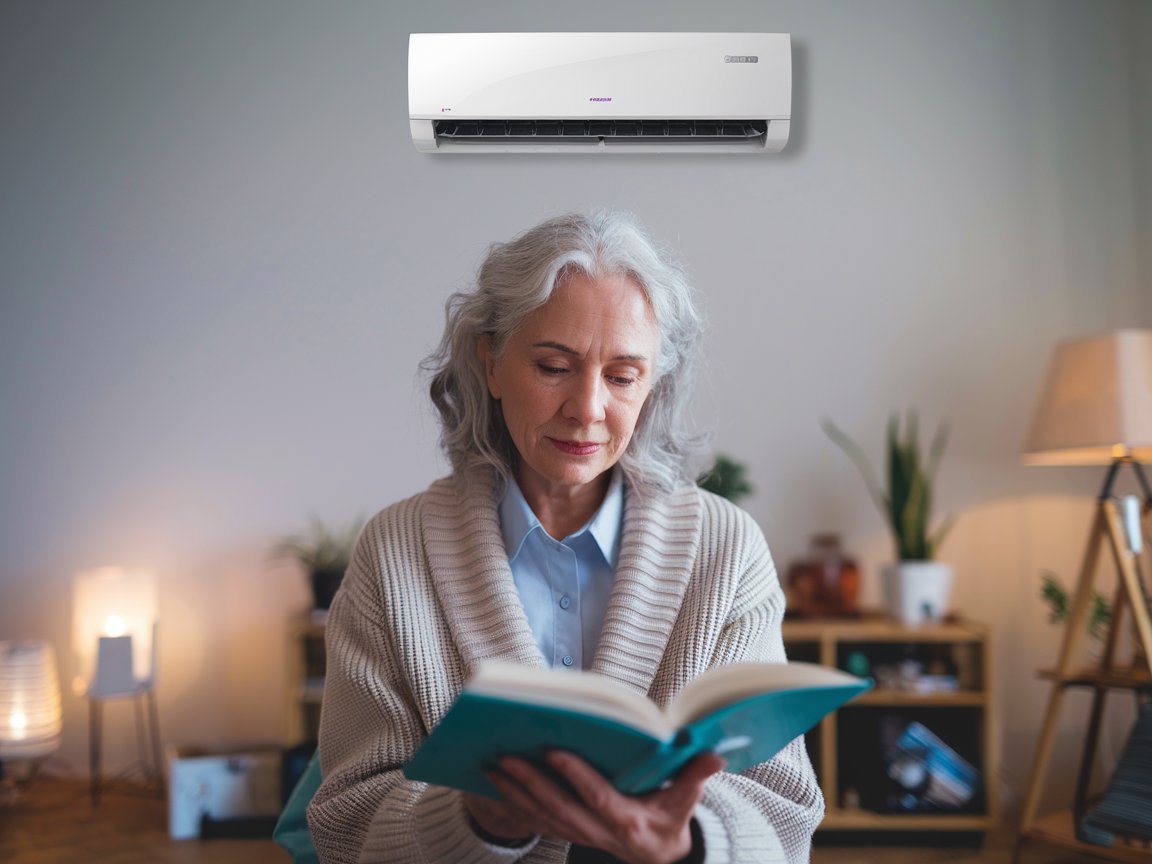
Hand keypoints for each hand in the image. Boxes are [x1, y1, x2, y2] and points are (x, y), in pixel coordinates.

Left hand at [463, 750, 724, 863]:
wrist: (657, 858)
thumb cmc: (669, 821)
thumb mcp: (685, 802)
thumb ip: (695, 777)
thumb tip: (713, 754)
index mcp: (627, 820)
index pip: (596, 796)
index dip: (575, 775)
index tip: (553, 751)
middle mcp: (599, 831)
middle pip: (558, 807)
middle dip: (529, 782)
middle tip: (504, 755)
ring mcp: (580, 834)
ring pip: (541, 815)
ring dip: (514, 791)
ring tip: (491, 764)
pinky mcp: (568, 832)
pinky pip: (536, 819)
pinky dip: (514, 802)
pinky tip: (495, 782)